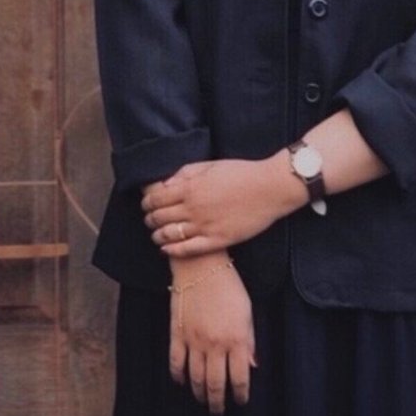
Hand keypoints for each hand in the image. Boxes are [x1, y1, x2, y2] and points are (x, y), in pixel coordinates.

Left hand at [142, 157, 299, 257]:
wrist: (270, 188)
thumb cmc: (242, 172)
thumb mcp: (210, 165)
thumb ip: (185, 173)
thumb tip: (165, 183)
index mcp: (190, 187)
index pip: (156, 198)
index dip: (146, 203)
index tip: (145, 205)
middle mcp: (193, 208)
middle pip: (159, 217)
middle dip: (149, 219)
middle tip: (148, 220)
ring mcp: (205, 226)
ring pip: (170, 235)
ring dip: (158, 236)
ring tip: (156, 236)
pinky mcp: (218, 240)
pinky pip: (189, 249)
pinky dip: (173, 250)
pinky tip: (167, 249)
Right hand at [169, 257, 255, 413]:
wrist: (200, 266)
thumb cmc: (228, 286)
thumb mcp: (247, 312)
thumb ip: (249, 341)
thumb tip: (252, 366)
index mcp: (236, 340)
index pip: (239, 378)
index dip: (240, 395)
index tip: (241, 402)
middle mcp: (215, 345)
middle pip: (215, 385)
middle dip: (218, 403)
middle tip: (218, 412)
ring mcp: (194, 340)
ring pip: (195, 378)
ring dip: (199, 394)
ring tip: (203, 401)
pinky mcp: (177, 333)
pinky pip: (175, 362)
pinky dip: (177, 376)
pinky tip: (181, 382)